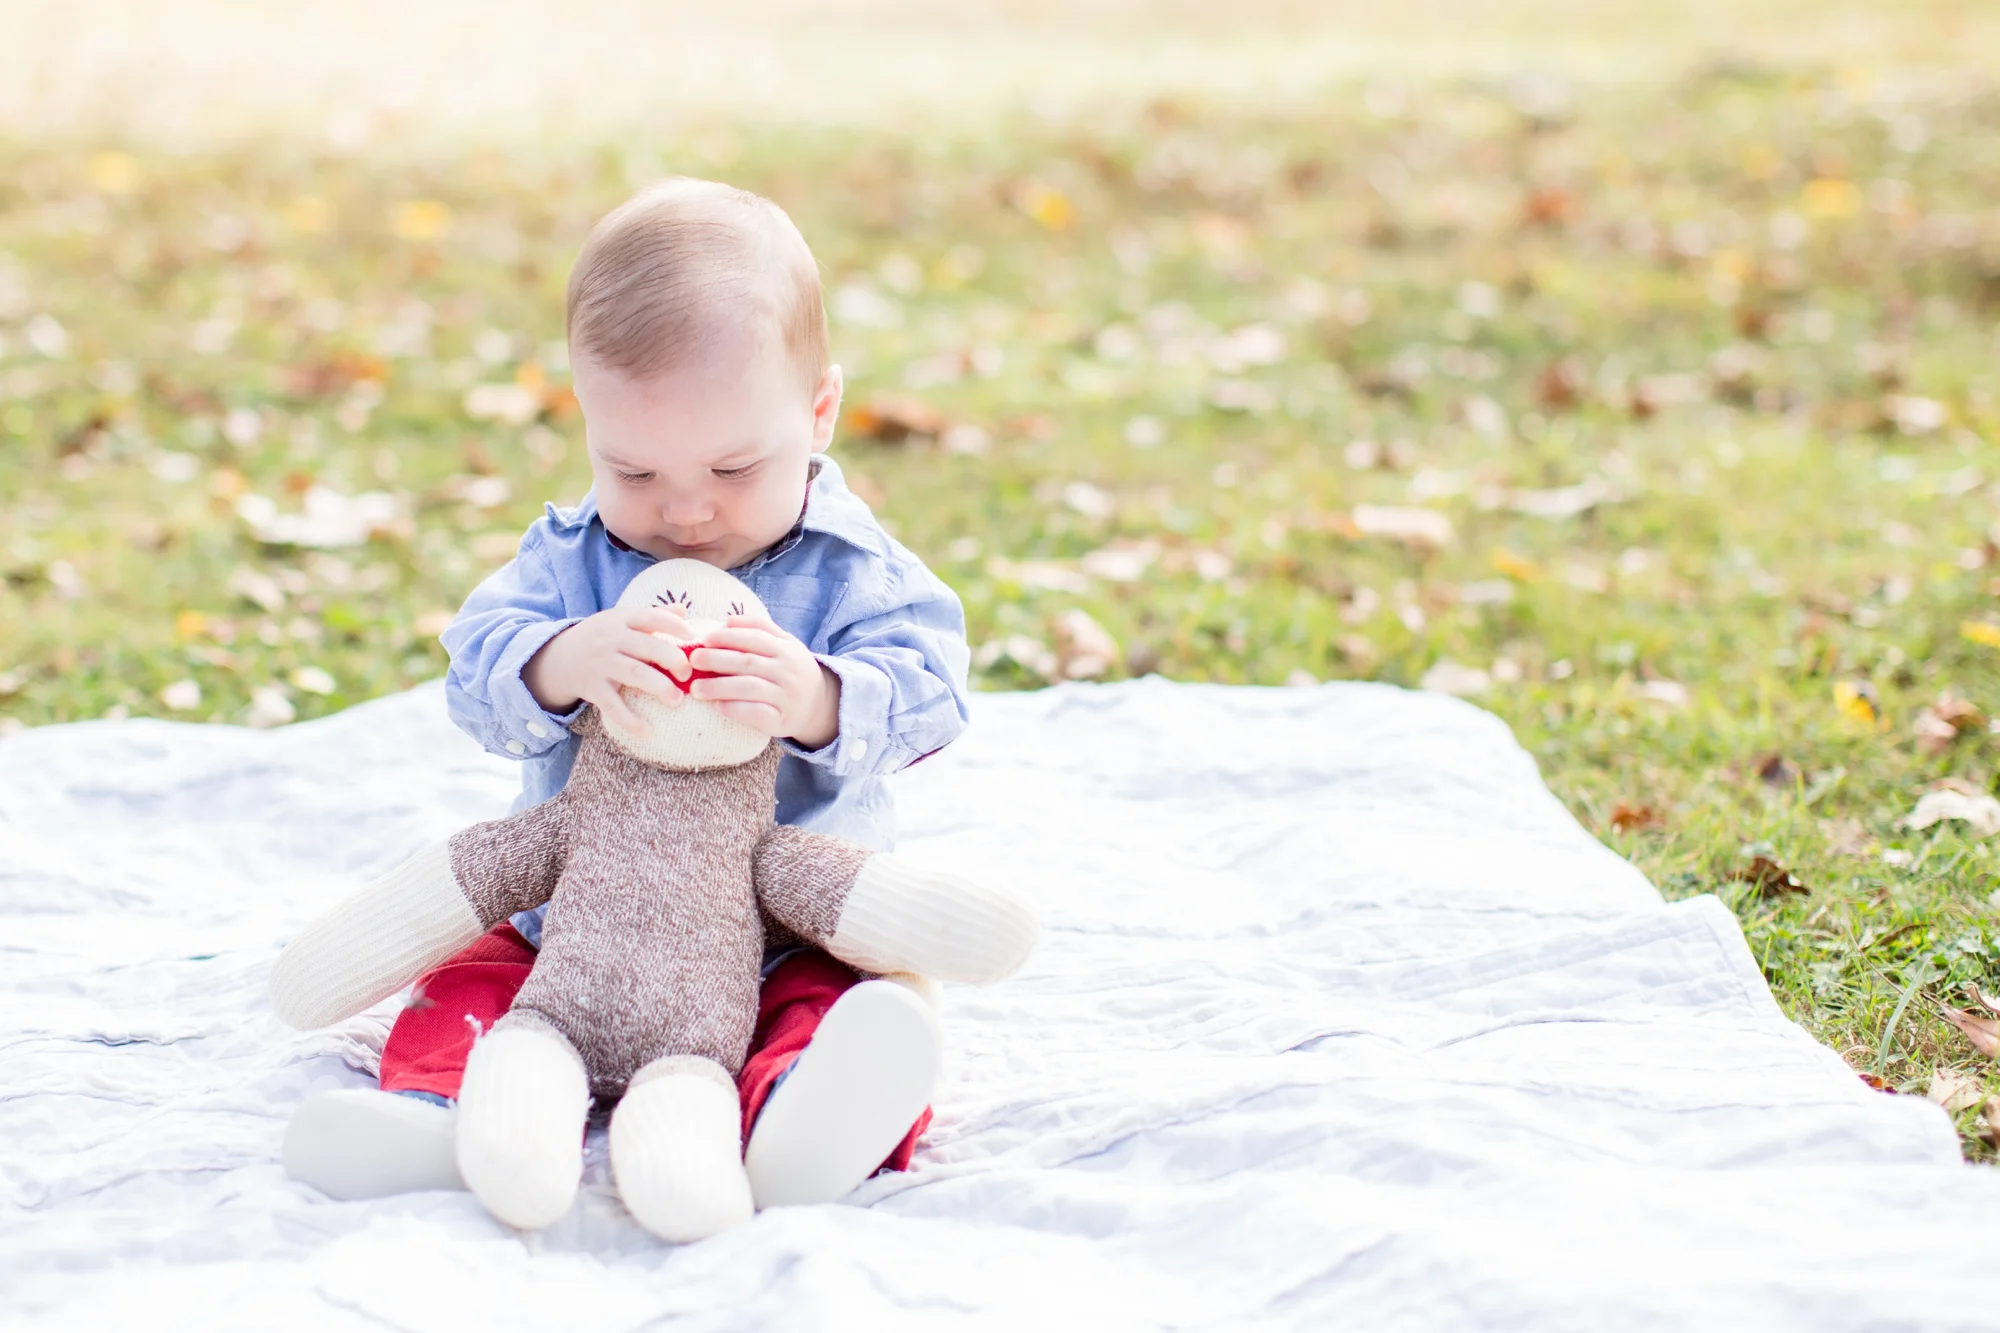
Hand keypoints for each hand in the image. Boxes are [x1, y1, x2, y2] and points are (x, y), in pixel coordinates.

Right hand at [522, 603, 695, 732]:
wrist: (558, 658)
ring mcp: (601, 665)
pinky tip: (647, 731)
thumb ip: (652, 616)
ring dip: (660, 687)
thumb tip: (684, 611)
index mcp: (621, 621)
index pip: (650, 617)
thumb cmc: (601, 638)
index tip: (692, 636)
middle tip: (688, 674)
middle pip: (647, 647)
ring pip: (634, 674)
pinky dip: (630, 720)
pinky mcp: (592, 688)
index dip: (673, 625)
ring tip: (676, 700)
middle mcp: (611, 640)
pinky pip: (613, 706)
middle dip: (672, 660)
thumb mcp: (621, 621)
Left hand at [685, 614, 840, 747]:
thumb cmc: (792, 669)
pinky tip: (717, 706)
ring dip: (719, 687)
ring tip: (695, 688)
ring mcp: (785, 696)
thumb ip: (760, 628)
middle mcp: (787, 671)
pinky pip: (756, 714)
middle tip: (692, 660)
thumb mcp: (785, 643)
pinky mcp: (781, 720)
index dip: (727, 637)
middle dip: (716, 660)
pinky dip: (735, 709)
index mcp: (786, 649)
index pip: (754, 638)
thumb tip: (728, 620)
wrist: (819, 704)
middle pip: (747, 662)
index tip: (704, 639)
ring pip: (749, 688)